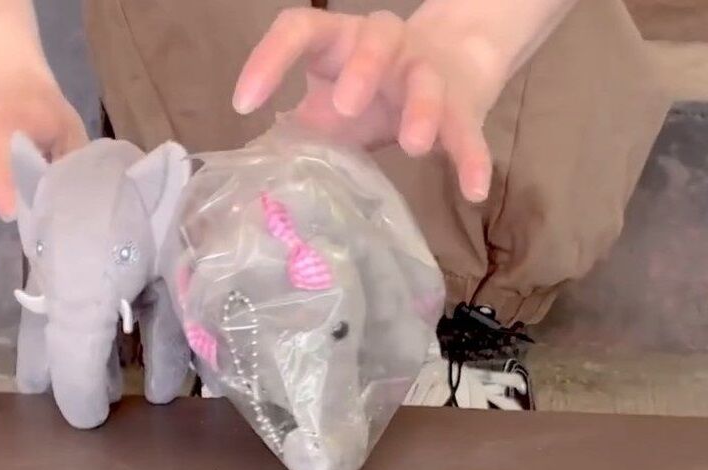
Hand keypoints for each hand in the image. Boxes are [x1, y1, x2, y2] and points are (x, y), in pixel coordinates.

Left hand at [234, 7, 513, 202]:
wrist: (454, 69)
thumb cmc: (373, 92)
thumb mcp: (328, 108)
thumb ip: (298, 133)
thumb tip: (254, 177)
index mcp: (340, 41)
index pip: (300, 29)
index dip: (270, 59)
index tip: (244, 104)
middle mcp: (385, 45)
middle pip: (377, 36)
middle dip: (363, 68)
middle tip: (345, 106)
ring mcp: (427, 71)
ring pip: (427, 79)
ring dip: (421, 109)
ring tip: (413, 145)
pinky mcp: (464, 106)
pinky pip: (468, 130)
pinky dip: (473, 159)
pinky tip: (473, 191)